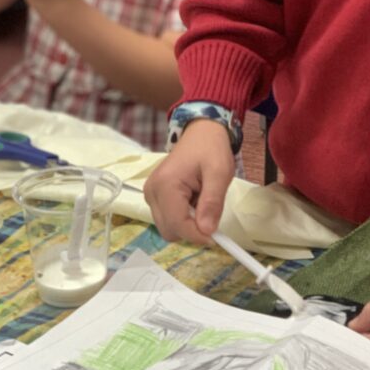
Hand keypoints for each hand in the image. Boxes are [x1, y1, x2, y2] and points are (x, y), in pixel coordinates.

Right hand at [144, 120, 234, 243]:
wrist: (201, 132)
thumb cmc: (211, 149)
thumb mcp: (219, 173)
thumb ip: (212, 203)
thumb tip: (206, 231)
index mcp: (165, 186)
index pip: (177, 225)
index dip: (198, 236)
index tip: (217, 237)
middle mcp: (151, 192)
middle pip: (170, 230)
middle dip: (192, 230)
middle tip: (211, 214)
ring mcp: (150, 194)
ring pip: (168, 227)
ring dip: (188, 223)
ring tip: (202, 201)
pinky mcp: (154, 196)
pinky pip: (168, 218)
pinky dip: (183, 216)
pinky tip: (194, 200)